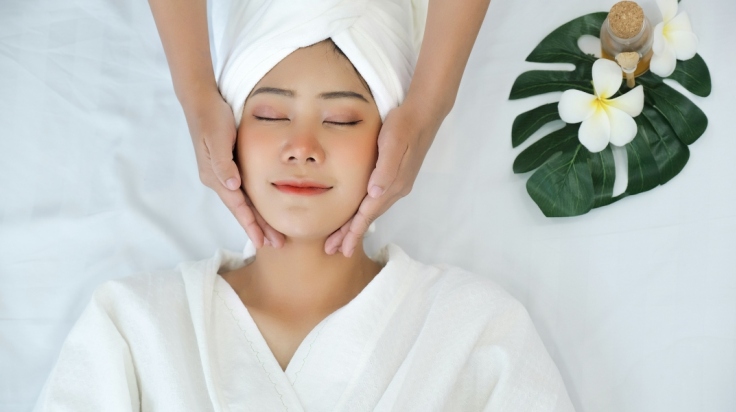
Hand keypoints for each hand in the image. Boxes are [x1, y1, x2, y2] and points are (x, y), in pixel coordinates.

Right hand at [185, 91, 284, 248]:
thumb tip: (232, 185)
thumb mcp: (217, 137)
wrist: (201, 101)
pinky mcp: (229, 167)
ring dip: (258, 219)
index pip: (237, 206)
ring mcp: (223, 174)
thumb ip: (223, 162)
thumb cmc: (211, 117)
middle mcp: (219, 179)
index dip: (250, 224)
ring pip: (244, 203)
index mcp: (215, 176)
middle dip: (258, 228)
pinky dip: (254, 204)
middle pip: (242, 209)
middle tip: (276, 245)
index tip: (262, 242)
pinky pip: (244, 191)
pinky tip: (264, 211)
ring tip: (273, 235)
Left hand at [324, 102, 439, 256]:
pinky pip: (376, 201)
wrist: (423, 114)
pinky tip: (357, 215)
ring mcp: (397, 183)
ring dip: (356, 225)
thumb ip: (385, 168)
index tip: (342, 249)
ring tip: (341, 239)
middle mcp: (396, 188)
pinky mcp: (395, 177)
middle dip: (351, 234)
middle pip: (368, 217)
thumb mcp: (393, 143)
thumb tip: (375, 192)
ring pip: (372, 210)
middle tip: (334, 250)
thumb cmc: (404, 125)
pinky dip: (364, 212)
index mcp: (393, 183)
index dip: (354, 231)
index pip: (368, 213)